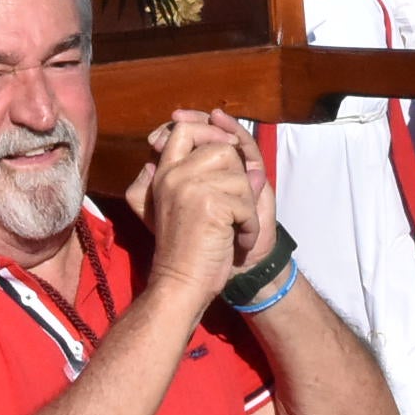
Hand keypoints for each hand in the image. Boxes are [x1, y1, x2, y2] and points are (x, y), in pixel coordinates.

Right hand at [129, 113, 253, 307]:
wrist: (184, 285)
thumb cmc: (188, 249)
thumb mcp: (188, 205)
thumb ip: (208, 174)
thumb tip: (240, 147)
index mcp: (164, 174)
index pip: (184, 130)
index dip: (209, 129)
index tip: (227, 144)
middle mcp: (174, 175)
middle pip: (221, 148)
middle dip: (238, 176)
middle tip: (234, 207)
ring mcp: (190, 186)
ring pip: (240, 175)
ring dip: (246, 206)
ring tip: (233, 229)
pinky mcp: (210, 203)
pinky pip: (246, 202)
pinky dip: (250, 226)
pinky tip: (238, 241)